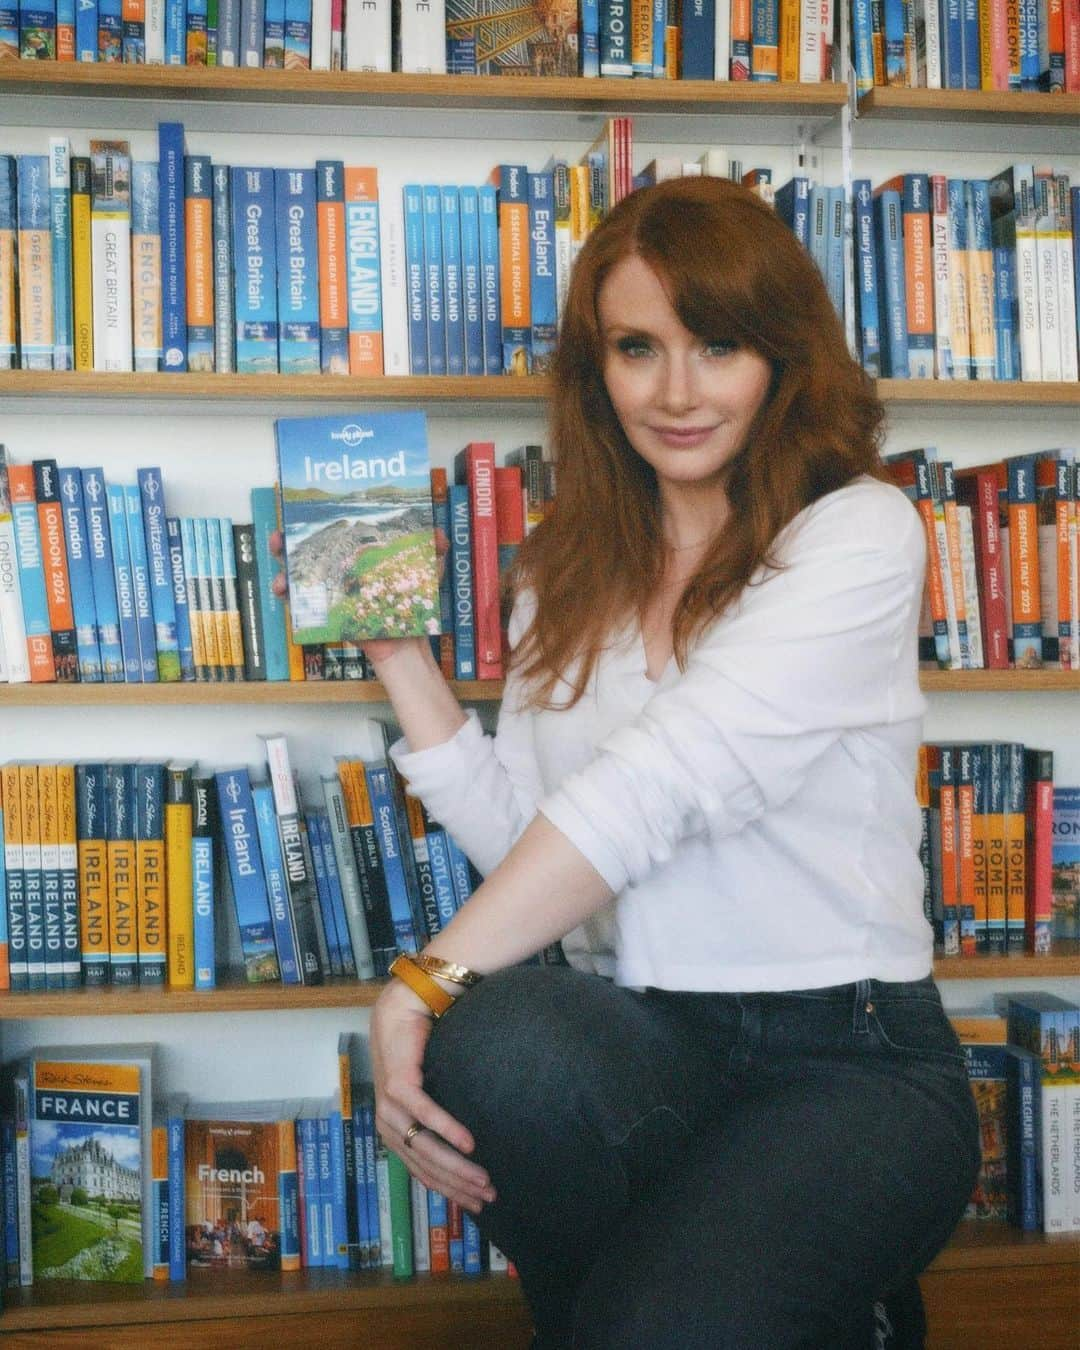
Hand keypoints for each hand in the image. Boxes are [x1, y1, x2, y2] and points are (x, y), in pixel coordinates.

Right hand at [268, 528, 448, 666]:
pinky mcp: (326, 615)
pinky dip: (289, 600)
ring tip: (279, 575)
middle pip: (305, 553)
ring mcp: (330, 593)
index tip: (296, 512)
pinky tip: (284, 594)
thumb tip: (438, 533)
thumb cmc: (412, 602)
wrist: (407, 640)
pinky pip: (301, 607)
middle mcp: (338, 572)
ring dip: (282, 573)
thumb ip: (432, 550)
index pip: (330, 535)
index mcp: (356, 557)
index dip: (313, 524)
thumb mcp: (425, 570)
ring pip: (297, 578)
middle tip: (278, 537)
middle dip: (286, 544)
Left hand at [370, 977, 496, 1213]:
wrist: (405, 1004)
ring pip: (423, 1146)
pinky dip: (447, 1129)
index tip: (479, 1204)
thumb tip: (473, 1146)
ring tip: (483, 1177)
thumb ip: (443, 1116)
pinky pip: (424, 1112)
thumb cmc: (424, 1046)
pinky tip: (468, 1143)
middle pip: (424, 1165)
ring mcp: (390, 1103)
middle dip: (457, 1185)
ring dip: (455, 1165)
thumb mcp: (434, 1088)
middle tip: (488, 1195)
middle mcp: (389, 1121)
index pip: (423, 1171)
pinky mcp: (397, 1083)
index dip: (450, 1191)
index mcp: (396, 1128)